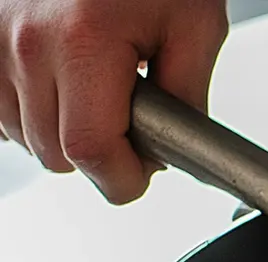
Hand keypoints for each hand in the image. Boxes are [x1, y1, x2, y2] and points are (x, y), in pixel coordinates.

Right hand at [0, 0, 226, 202]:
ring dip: (66, 134)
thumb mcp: (196, 24)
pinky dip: (34, 111)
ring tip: (105, 96)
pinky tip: (69, 90)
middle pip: (56, 153)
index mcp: (82, 40)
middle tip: (137, 131)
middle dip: (103, 157)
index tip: (144, 175)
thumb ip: (189, 96)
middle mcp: (26, 40)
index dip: (124, 179)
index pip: (89, 150)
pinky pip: (0, 105)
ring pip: (25, 136)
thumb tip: (181, 150)